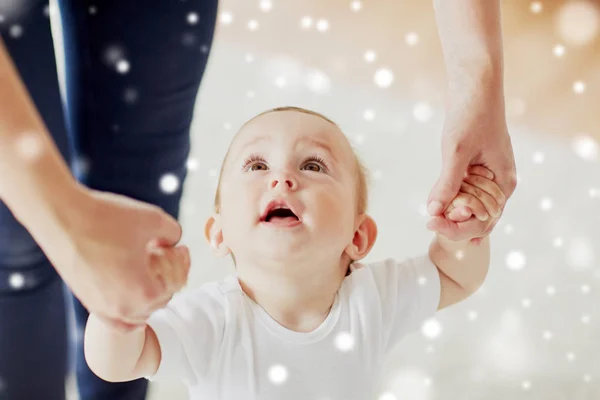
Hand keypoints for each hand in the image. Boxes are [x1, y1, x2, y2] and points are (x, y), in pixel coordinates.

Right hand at [47, 187, 190, 331]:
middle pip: (160, 300)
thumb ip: (174, 233)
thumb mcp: (154, 219)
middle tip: (163, 253)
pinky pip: (116, 320)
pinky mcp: (87, 301)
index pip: (176, 284)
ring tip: (146, 266)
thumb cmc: (108, 218)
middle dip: (166, 276)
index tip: (179, 246)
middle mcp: (123, 308)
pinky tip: (131, 291)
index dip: (181, 263)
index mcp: (144, 292)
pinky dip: (128, 311)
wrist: (62, 216)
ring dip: (148, 292)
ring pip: (139, 312)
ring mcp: (103, 308)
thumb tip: (174, 242)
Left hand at [426, 94, 516, 241]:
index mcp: (503, 183)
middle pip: (478, 217)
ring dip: (453, 213)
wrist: (475, 89)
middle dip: (455, 223)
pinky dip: (453, 201)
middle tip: (429, 223)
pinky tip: (438, 209)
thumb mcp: (456, 152)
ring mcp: (490, 177)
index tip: (431, 224)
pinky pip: (467, 193)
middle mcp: (500, 183)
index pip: (484, 220)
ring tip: (432, 218)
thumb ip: (447, 183)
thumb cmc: (470, 116)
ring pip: (471, 206)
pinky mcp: (479, 169)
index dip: (458, 227)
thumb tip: (433, 211)